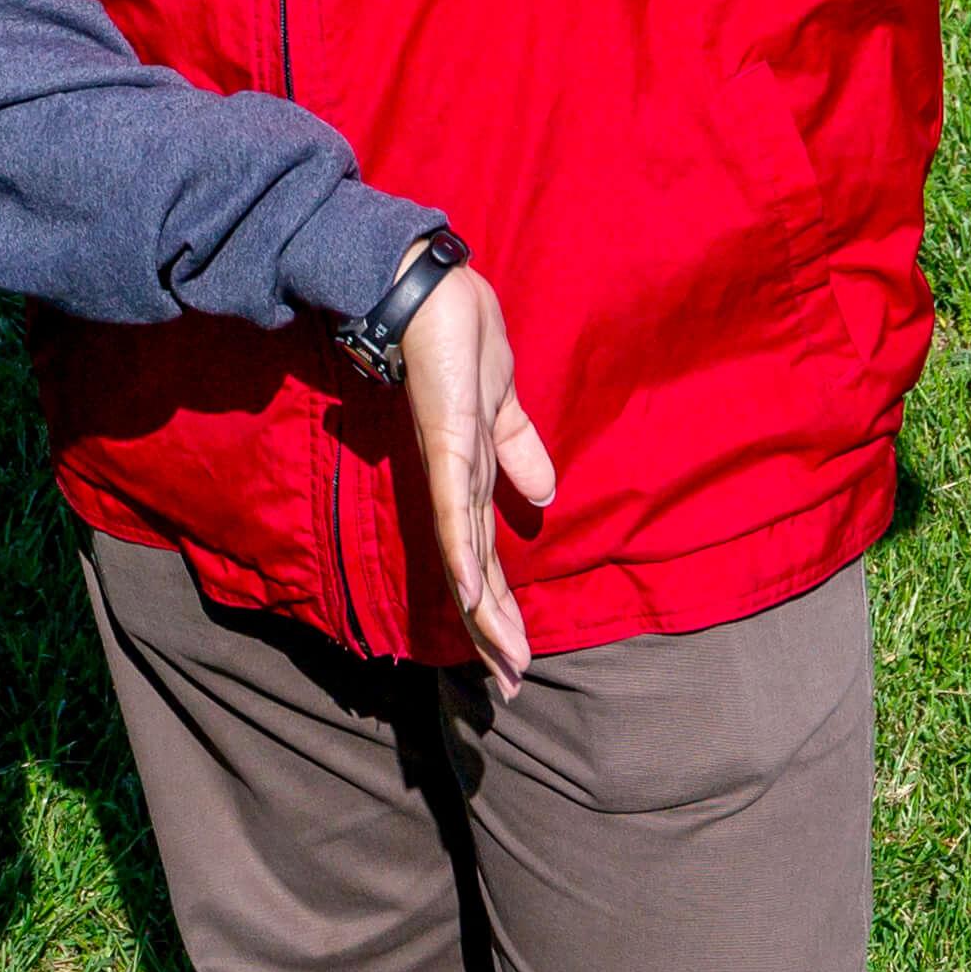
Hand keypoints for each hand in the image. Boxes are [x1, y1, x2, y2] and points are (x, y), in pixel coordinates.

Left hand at [390, 265, 560, 691]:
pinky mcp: (445, 439)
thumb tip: (547, 495)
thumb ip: (518, 447)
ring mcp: (447, 461)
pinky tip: (468, 591)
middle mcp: (454, 478)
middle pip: (477, 569)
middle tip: (512, 688)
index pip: (486, 552)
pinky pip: (455, 503)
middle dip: (495, 630)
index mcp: (468, 471)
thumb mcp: (502, 398)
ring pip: (467, 552)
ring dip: (485, 610)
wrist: (423, 283)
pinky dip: (462, 549)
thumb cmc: (457, 331)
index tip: (515, 655)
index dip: (501, 604)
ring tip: (504, 663)